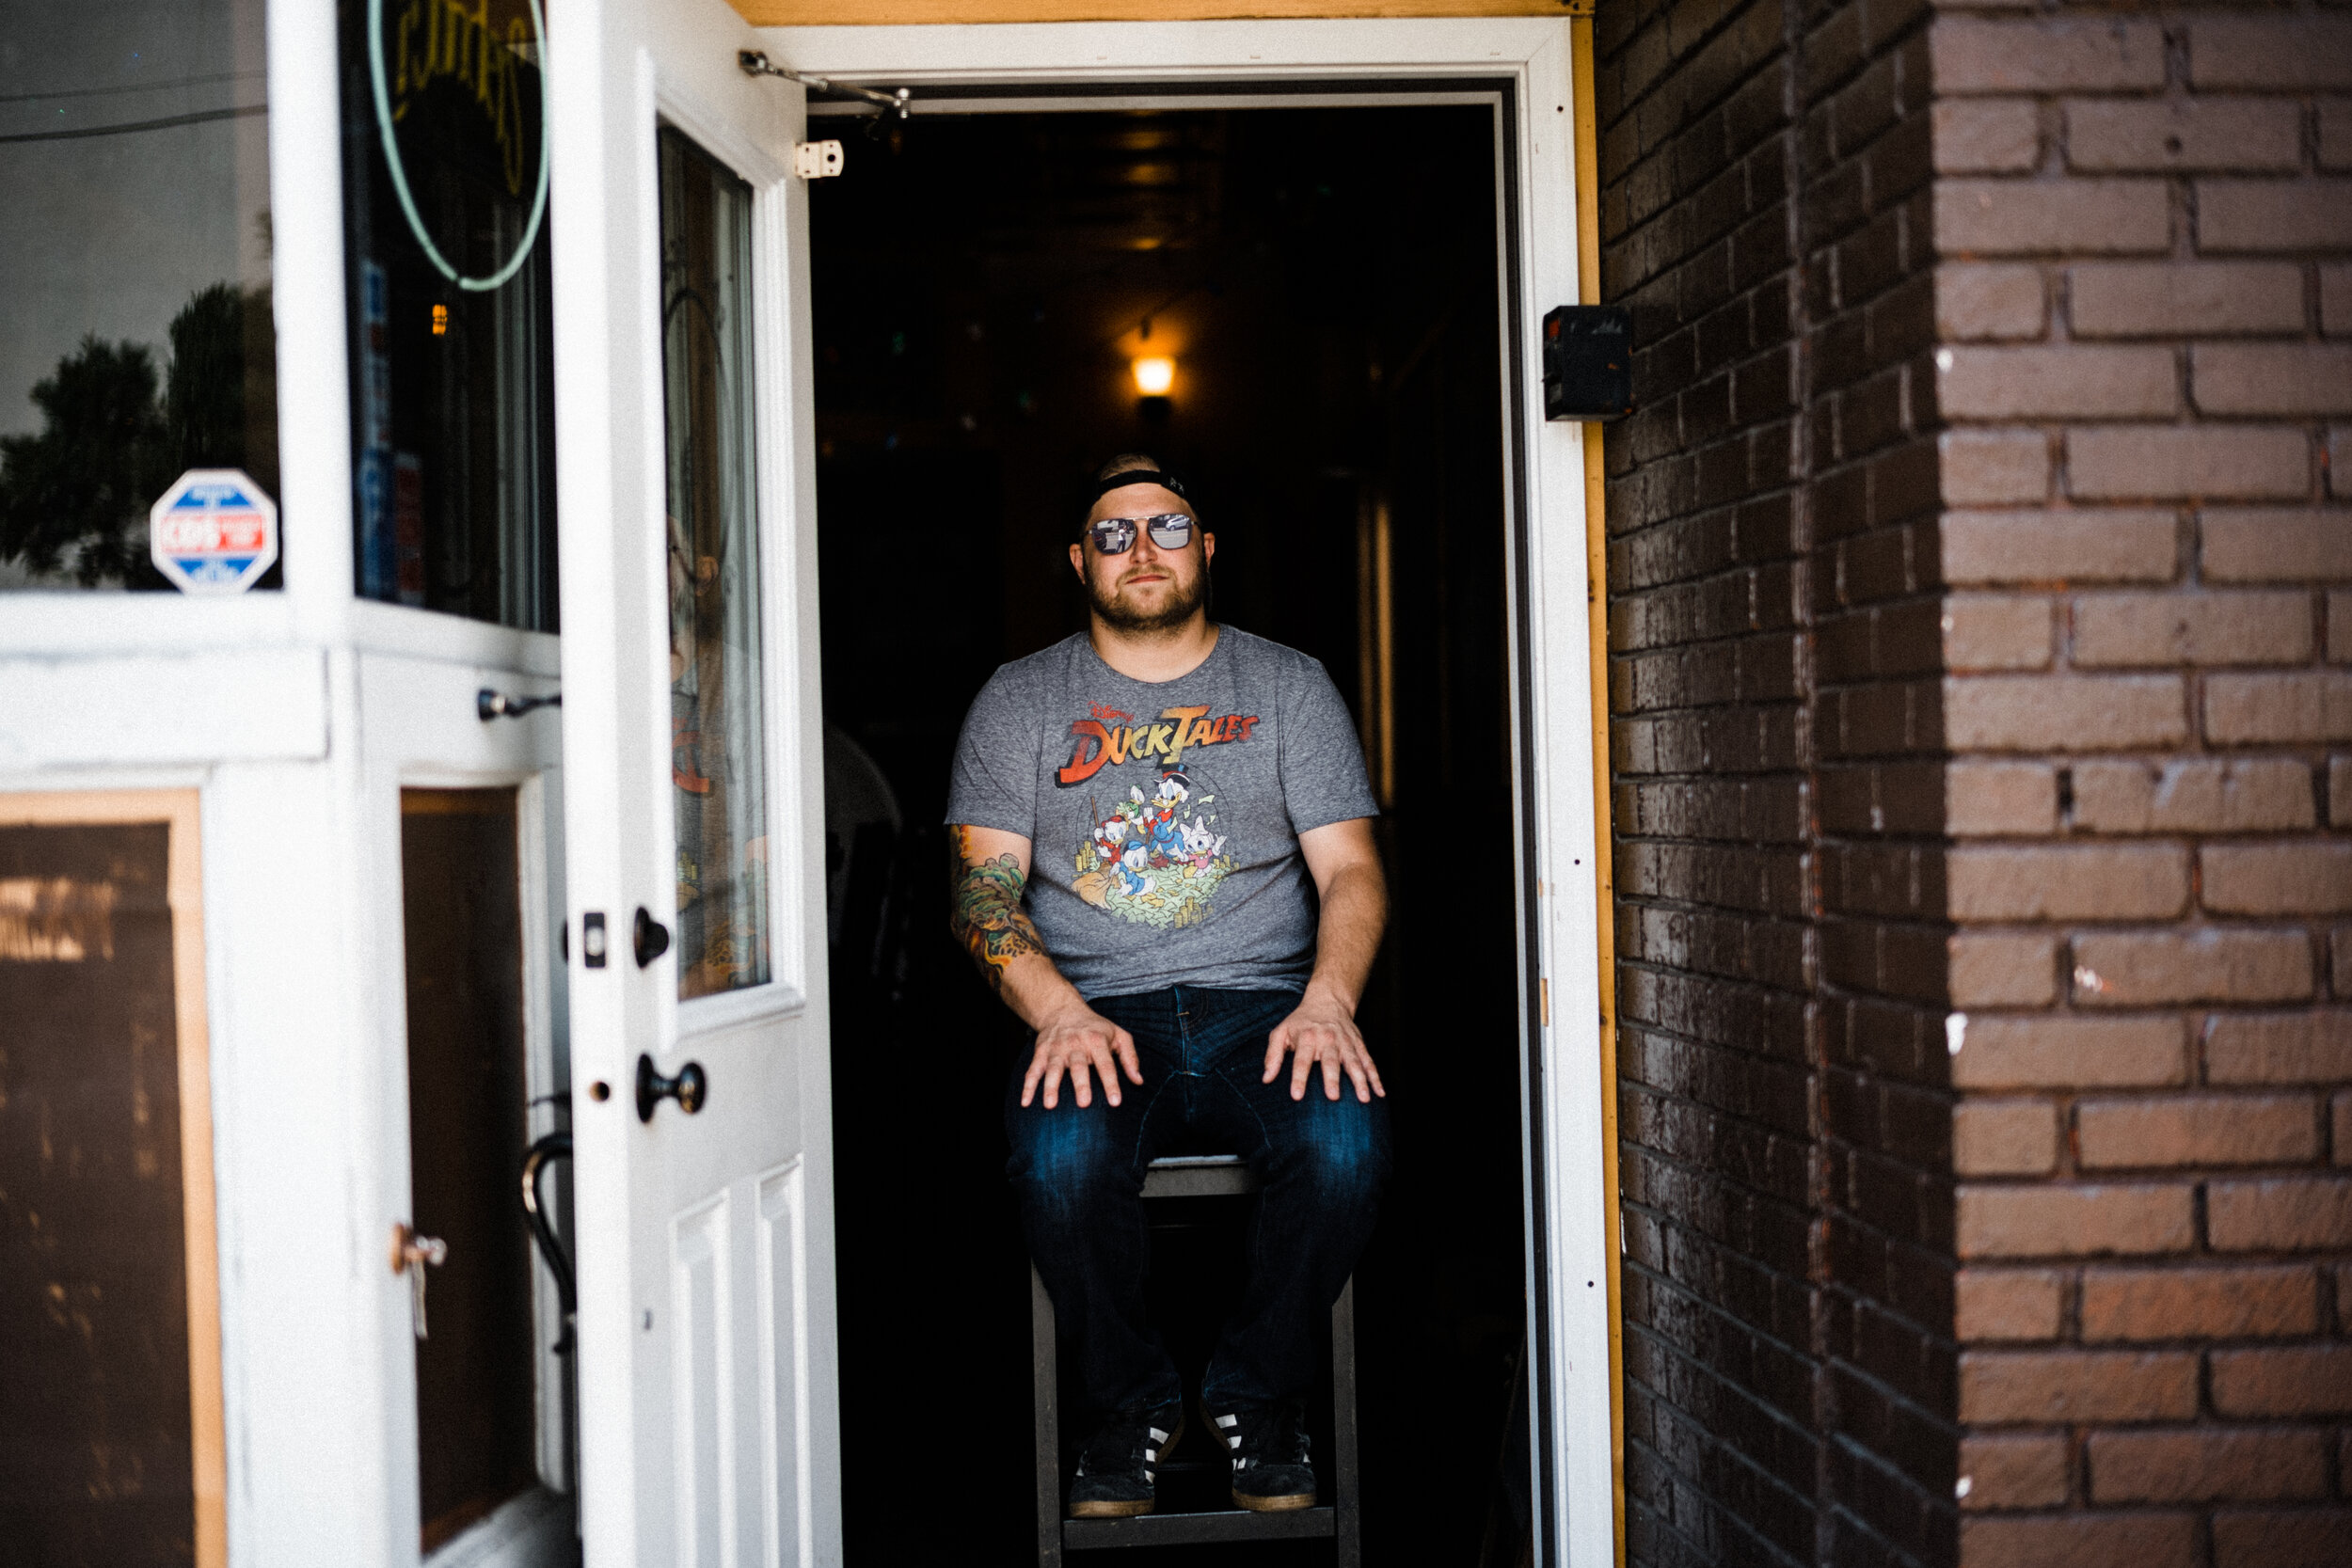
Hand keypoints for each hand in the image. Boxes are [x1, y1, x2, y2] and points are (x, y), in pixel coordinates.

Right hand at [1022, 1005, 1142, 1109]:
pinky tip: (1025, 1102)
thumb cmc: (1096, 1028)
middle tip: (1084, 1104)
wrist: (1063, 1010)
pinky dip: (1028, 1086)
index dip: (1111, 1083)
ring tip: (1050, 1105)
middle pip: (1078, 1066)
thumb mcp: (1119, 1035)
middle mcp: (1076, 1045)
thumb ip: (1130, 1058)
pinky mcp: (1041, 1054)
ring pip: (1053, 1069)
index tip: (1115, 1102)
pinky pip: (1033, 1070)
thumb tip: (1139, 1081)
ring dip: (1051, 1087)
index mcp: (1097, 1041)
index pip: (1106, 1064)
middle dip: (1081, 1085)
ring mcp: (1056, 1050)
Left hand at [1264, 991, 1385, 1103]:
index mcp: (1307, 1037)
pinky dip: (1375, 1077)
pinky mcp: (1359, 1045)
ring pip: (1354, 1062)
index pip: (1301, 1060)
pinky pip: (1368, 1061)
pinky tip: (1379, 1093)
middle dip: (1332, 1079)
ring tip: (1363, 1098)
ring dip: (1360, 1080)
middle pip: (1330, 1060)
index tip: (1296, 1096)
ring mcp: (1346, 1042)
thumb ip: (1272, 1055)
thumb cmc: (1300, 1022)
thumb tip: (1266, 1079)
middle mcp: (1327, 1039)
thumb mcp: (1280, 1032)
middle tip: (1333, 1097)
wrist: (1328, 1001)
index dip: (1298, 1078)